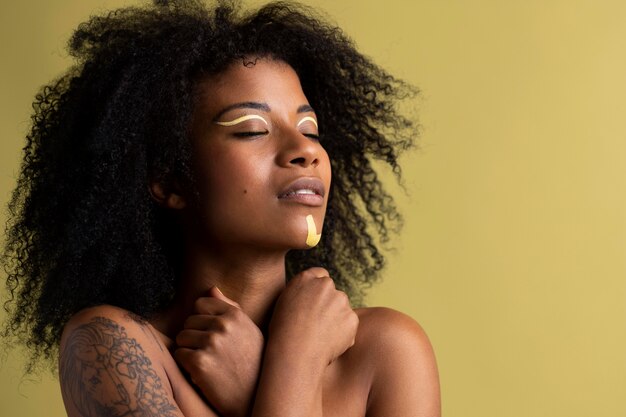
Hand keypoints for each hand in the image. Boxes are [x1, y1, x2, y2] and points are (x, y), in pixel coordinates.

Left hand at [174, 287, 263, 416]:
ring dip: (188, 350)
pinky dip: (186, 365)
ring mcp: (212, 343)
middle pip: (189, 321)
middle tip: (208, 352)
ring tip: (205, 361)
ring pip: (181, 337)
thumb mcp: (248, 330)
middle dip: (194, 336)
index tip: (209, 333)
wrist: (254, 397)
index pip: (200, 303)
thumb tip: (211, 289)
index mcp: (235, 315)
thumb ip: (229, 308)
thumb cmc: (253, 362)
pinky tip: (201, 372)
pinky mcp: (200, 363)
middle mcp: (224, 325)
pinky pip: (179, 355)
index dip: (201, 319)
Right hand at [268, 267, 358, 368]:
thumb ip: (301, 293)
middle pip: (333, 292)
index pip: (321, 275)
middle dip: (329, 305)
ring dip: (337, 318)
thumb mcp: (284, 303)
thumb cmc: (283, 333)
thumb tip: (311, 298)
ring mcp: (340, 300)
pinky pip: (349, 324)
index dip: (319, 290)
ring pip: (342, 308)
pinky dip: (344, 333)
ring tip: (320, 336)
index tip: (315, 304)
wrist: (295, 353)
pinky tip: (329, 343)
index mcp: (305, 278)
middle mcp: (325, 285)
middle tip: (317, 324)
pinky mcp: (351, 317)